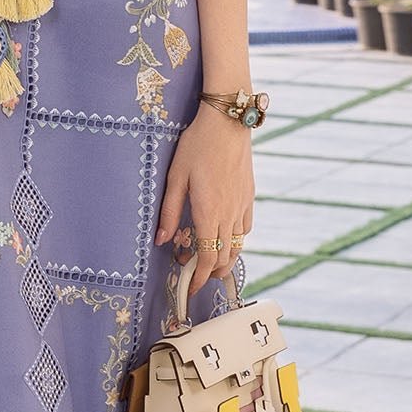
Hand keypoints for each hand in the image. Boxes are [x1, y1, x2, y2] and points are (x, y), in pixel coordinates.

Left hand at [153, 107, 254, 297]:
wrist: (227, 122)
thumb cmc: (196, 146)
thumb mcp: (175, 178)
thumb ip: (168, 211)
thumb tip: (162, 240)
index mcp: (209, 212)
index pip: (207, 258)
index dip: (199, 278)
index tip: (189, 289)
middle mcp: (229, 214)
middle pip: (224, 258)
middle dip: (209, 274)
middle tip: (193, 276)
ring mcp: (242, 205)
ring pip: (238, 246)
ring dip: (224, 260)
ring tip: (208, 263)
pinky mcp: (249, 196)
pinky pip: (246, 228)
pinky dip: (236, 241)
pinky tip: (225, 236)